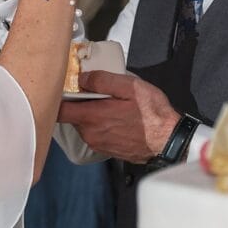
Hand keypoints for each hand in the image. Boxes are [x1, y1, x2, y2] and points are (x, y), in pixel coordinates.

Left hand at [57, 71, 180, 162]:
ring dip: (91, 114)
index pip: (59, 111)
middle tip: (95, 92)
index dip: (58, 98)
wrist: (168, 140)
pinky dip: (99, 124)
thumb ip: (102, 80)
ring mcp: (97, 143)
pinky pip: (94, 133)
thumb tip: (82, 78)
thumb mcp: (130, 87)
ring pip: (83, 124)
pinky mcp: (106, 149)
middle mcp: (90, 133)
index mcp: (92, 117)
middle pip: (71, 116)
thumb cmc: (152, 114)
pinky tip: (115, 117)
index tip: (65, 88)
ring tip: (109, 104)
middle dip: (79, 103)